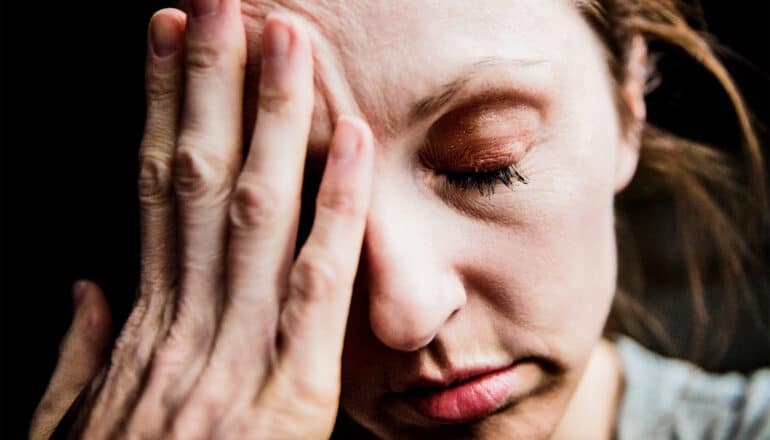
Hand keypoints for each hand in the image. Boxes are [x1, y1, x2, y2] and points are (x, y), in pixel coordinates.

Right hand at [30, 2, 373, 437]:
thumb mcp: (71, 430)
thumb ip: (77, 359)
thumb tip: (88, 287)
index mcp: (138, 329)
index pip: (153, 194)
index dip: (159, 111)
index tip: (166, 43)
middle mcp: (182, 325)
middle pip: (197, 180)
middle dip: (210, 85)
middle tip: (223, 3)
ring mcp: (232, 356)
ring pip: (254, 212)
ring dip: (271, 119)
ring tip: (283, 39)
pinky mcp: (287, 397)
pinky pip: (316, 286)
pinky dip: (337, 209)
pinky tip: (354, 142)